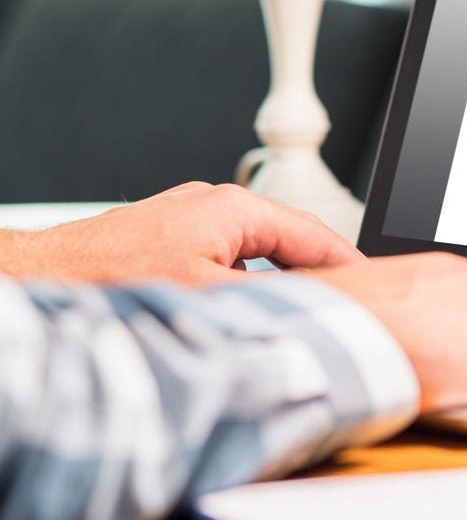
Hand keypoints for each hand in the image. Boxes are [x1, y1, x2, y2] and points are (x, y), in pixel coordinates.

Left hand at [0, 182, 360, 285]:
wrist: (39, 276)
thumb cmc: (105, 277)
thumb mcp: (207, 295)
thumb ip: (271, 300)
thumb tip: (318, 313)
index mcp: (232, 208)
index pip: (313, 234)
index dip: (350, 264)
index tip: (375, 287)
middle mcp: (215, 207)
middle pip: (290, 240)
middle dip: (322, 272)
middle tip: (352, 304)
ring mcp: (194, 221)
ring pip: (261, 252)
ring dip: (285, 281)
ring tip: (308, 313)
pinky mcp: (174, 240)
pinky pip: (233, 259)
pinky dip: (253, 284)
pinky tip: (252, 312)